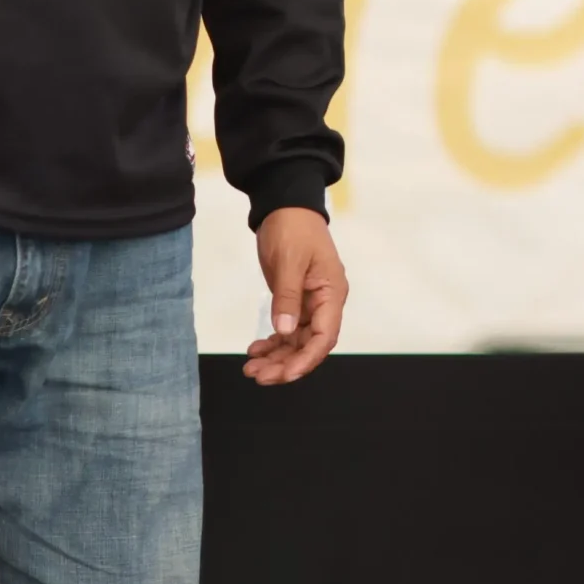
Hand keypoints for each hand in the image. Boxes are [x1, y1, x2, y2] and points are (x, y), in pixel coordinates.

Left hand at [246, 209, 347, 384]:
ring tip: (251, 368)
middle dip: (287, 363)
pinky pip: (287, 330)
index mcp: (331, 293)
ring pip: (297, 341)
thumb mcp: (288, 261)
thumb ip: (287, 296)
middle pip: (310, 344)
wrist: (286, 208)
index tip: (285, 374)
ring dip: (277, 357)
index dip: (307, 359)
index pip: (325, 335)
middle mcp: (325, 303)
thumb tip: (285, 331)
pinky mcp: (295, 301)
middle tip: (258, 375)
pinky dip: (273, 343)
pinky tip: (255, 349)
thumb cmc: (293, 230)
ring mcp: (310, 303)